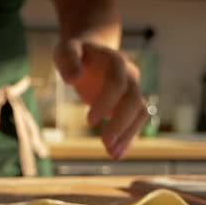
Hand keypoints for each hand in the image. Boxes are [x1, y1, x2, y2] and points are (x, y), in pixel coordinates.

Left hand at [54, 39, 147, 159]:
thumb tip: (72, 79)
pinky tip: (116, 153)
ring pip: (139, 112)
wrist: (92, 50)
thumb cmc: (76, 51)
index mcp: (115, 61)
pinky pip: (135, 121)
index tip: (89, 121)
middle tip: (105, 143)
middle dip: (120, 122)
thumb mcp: (66, 50)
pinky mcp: (128, 103)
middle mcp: (129, 75)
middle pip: (133, 99)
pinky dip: (127, 138)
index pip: (117, 82)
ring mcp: (132, 89)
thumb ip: (68, 61)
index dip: (106, 101)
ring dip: (128, 134)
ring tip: (113, 154)